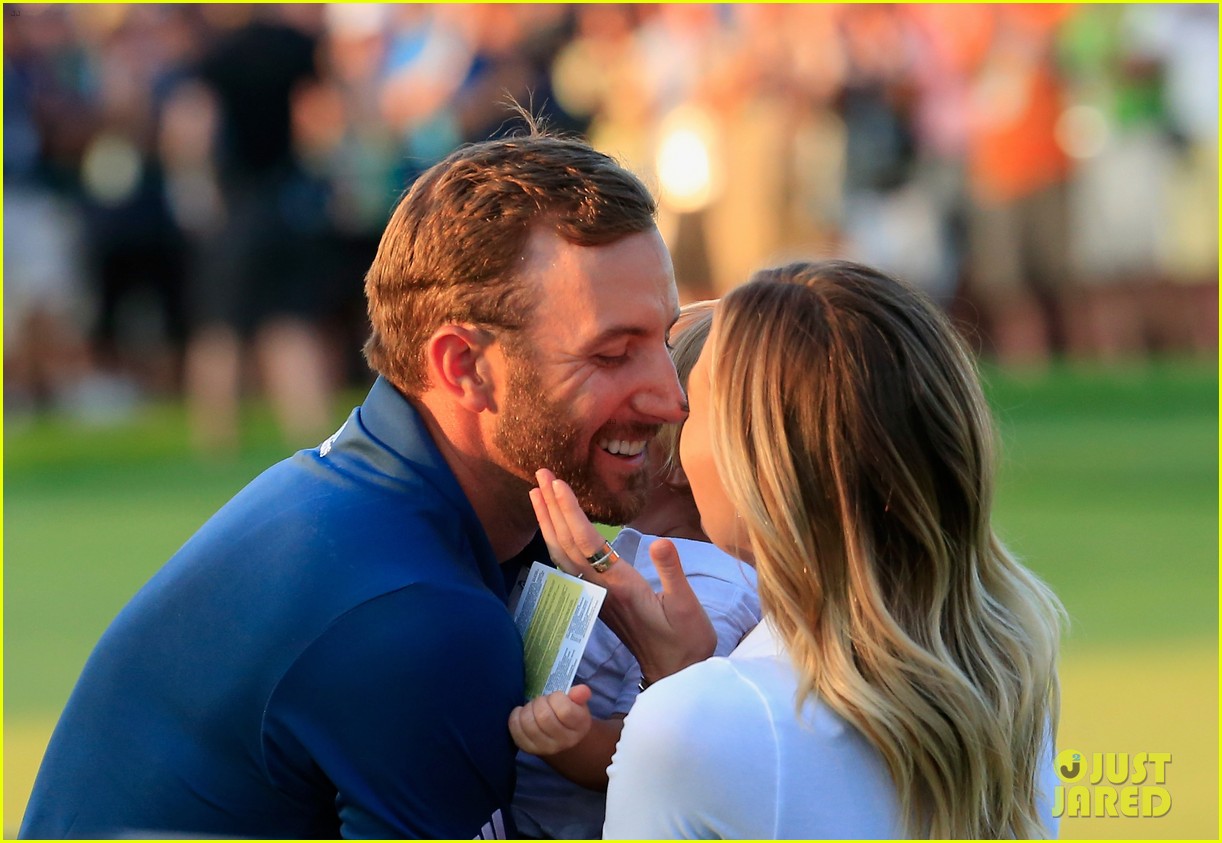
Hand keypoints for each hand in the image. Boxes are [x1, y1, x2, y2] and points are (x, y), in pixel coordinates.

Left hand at [508, 684, 592, 755]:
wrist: (560, 736)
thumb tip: (581, 690)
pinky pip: (516, 731)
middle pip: (544, 717)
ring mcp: (546, 748)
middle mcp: (565, 741)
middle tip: (543, 701)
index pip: (565, 710)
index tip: (557, 697)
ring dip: (527, 709)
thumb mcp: (577, 703)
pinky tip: (521, 713)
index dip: (557, 698)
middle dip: (540, 702)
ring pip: (528, 724)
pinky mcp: (529, 749)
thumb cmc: (568, 714)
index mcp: (580, 726)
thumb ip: (579, 695)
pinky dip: (515, 718)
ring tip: (533, 707)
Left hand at [530, 469, 715, 682]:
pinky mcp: (600, 601)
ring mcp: (598, 596)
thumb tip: (661, 541)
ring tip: (538, 494)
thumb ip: (672, 573)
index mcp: (621, 585)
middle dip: (551, 508)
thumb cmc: (687, 640)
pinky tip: (554, 531)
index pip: (587, 543)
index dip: (570, 512)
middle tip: (539, 475)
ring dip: (549, 523)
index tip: (557, 485)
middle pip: (567, 544)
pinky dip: (558, 542)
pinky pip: (570, 566)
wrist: (677, 674)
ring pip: (564, 555)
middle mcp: (602, 589)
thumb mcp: (688, 606)